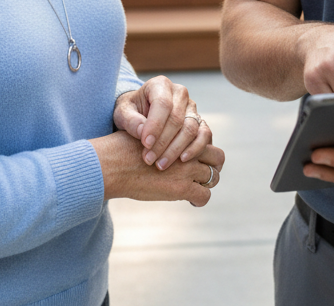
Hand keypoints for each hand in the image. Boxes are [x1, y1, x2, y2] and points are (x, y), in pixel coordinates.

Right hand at [94, 131, 225, 206]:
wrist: (115, 163)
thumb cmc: (125, 148)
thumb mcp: (149, 133)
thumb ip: (165, 136)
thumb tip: (165, 140)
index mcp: (183, 133)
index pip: (207, 139)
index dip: (205, 150)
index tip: (197, 159)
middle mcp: (190, 149)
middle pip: (218, 157)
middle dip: (214, 166)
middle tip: (203, 174)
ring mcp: (188, 168)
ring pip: (213, 177)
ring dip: (206, 183)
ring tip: (194, 189)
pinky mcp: (182, 187)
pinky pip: (204, 196)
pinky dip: (199, 200)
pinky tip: (190, 201)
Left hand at [113, 75, 211, 169]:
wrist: (141, 113)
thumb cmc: (131, 112)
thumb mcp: (122, 113)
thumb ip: (130, 120)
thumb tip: (142, 132)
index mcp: (160, 84)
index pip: (162, 103)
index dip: (155, 125)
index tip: (145, 144)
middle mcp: (180, 93)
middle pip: (177, 118)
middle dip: (162, 142)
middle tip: (148, 160)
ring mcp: (192, 107)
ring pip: (191, 128)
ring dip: (176, 149)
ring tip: (160, 164)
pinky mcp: (199, 122)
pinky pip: (204, 134)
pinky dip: (196, 148)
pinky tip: (182, 160)